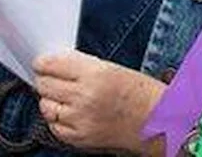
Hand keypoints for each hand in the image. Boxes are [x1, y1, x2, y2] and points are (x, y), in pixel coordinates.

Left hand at [34, 50, 164, 152]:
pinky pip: (54, 126)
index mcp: (95, 73)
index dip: (43, 63)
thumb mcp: (114, 69)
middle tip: (55, 79)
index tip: (43, 63)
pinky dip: (58, 119)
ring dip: (52, 100)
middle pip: (44, 84)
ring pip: (45, 106)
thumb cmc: (142, 94)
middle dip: (47, 80)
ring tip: (67, 98)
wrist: (158, 122)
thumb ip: (83, 66)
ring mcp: (80, 119)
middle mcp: (84, 96)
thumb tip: (55, 65)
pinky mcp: (79, 138)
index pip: (51, 64)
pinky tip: (71, 114)